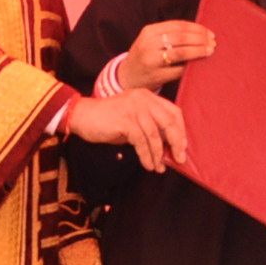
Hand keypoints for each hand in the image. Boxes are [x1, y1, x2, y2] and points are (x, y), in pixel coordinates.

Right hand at [67, 88, 188, 172]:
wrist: (82, 116)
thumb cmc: (108, 120)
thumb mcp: (133, 119)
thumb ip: (150, 127)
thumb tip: (168, 147)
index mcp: (148, 97)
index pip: (174, 112)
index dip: (181, 130)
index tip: (183, 146)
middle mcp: (143, 99)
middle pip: (169, 122)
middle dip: (177, 143)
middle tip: (179, 159)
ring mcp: (134, 108)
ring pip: (155, 135)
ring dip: (158, 155)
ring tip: (159, 168)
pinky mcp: (125, 120)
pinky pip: (141, 141)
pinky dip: (146, 156)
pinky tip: (148, 165)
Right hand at [120, 20, 214, 93]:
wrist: (127, 77)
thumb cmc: (146, 57)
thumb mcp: (151, 41)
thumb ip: (170, 35)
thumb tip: (201, 33)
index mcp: (149, 31)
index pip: (178, 25)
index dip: (196, 28)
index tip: (209, 33)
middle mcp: (148, 44)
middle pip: (181, 38)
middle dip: (200, 39)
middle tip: (213, 43)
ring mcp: (151, 60)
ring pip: (181, 52)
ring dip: (199, 51)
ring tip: (210, 51)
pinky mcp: (156, 75)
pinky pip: (179, 70)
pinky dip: (191, 66)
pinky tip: (200, 65)